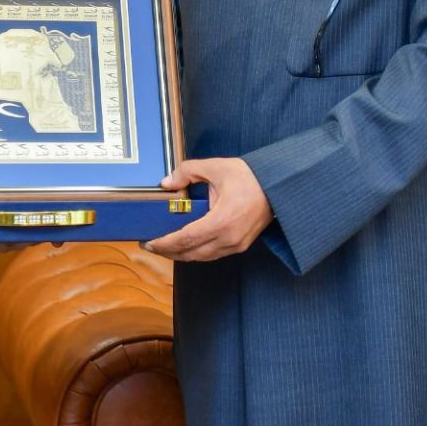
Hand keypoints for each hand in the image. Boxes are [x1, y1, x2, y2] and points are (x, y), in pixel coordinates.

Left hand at [143, 157, 272, 261]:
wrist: (278, 186)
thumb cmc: (249, 177)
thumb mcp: (215, 167)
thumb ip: (187, 172)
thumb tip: (166, 183)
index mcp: (221, 221)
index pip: (185, 239)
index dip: (164, 244)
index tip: (148, 242)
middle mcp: (229, 238)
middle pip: (190, 253)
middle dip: (168, 252)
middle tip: (150, 245)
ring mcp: (236, 245)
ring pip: (201, 257)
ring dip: (182, 254)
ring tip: (165, 246)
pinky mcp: (240, 246)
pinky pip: (213, 254)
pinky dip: (197, 252)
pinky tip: (187, 245)